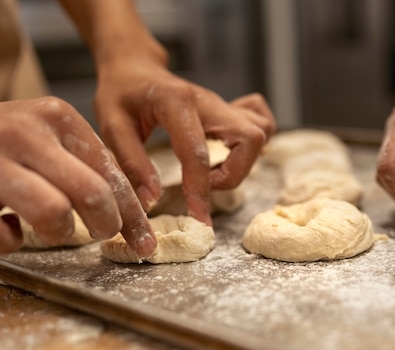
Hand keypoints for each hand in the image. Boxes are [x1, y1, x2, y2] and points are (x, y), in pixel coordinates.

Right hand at [0, 97, 155, 255]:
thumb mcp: (47, 138)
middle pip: (93, 193)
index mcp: (56, 117)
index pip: (112, 172)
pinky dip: (11, 241)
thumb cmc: (4, 144)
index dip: (133, 213)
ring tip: (54, 229)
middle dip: (107, 224)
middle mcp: (25, 131)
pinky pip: (6, 234)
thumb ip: (83, 165)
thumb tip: (132, 212)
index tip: (145, 242)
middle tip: (100, 233)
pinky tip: (8, 228)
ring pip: (55, 214)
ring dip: (60, 233)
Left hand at [94, 61, 275, 225]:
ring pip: (261, 132)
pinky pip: (261, 124)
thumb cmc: (121, 93)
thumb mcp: (112, 125)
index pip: (198, 153)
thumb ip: (132, 162)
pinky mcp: (230, 111)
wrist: (135, 67)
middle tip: (204, 185)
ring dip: (243, 162)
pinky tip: (229, 154)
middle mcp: (209, 102)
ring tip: (213, 173)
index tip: (199, 217)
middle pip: (250, 138)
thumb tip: (151, 200)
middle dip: (233, 173)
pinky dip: (252, 145)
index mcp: (177, 103)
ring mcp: (223, 105)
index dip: (200, 190)